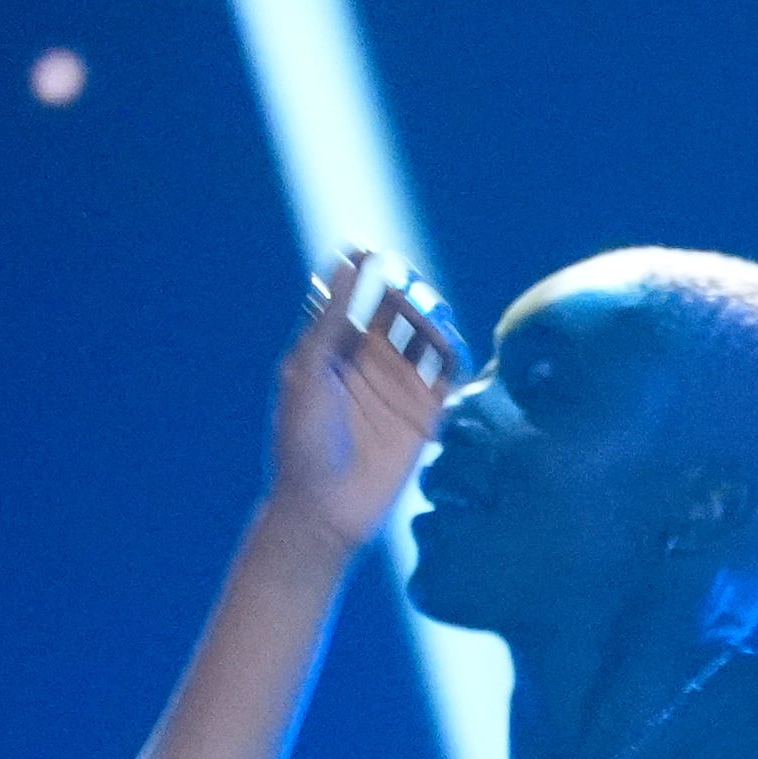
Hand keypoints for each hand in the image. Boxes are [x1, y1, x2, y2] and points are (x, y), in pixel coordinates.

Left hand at [262, 248, 461, 565]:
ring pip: (426, 337)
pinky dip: (454, 355)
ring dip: (431, 320)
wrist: (324, 508)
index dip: (367, 269)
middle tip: (405, 288)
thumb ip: (332, 318)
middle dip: (405, 292)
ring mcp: (400, 386)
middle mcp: (370, 361)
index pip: (358, 295)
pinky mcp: (426, 413)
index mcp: (334, 347)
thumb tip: (348, 262)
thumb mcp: (310, 371)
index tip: (372, 251)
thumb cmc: (303, 439)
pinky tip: (446, 348)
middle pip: (399, 310)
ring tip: (426, 322)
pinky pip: (447, 375)